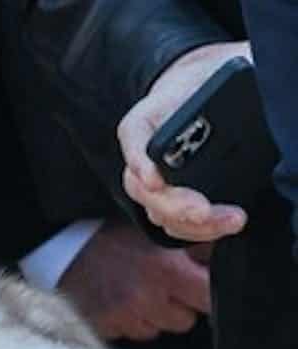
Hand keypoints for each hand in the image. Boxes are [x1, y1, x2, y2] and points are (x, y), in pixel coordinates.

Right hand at [58, 221, 210, 340]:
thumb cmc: (106, 237)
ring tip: (137, 291)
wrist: (57, 251)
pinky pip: (132, 333)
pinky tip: (119, 300)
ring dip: (155, 315)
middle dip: (181, 305)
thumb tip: (222, 249)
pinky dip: (130, 321)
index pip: (211, 298)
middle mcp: (149, 300)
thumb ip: (189, 244)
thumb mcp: (150, 232)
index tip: (202, 284)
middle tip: (165, 285)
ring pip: (160, 329)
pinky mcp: (108, 330)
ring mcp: (127, 319)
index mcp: (166, 272)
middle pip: (187, 320)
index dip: (210, 291)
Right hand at [118, 41, 250, 241]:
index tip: (156, 179)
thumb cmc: (215, 77)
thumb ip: (242, 67)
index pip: (134, 133)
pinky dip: (196, 231)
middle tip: (204, 210)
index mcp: (151, 114)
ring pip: (157, 211)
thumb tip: (264, 79)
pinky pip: (173, 223)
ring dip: (191, 224)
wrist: (204, 90)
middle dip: (174, 203)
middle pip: (142, 185)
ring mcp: (154, 179)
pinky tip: (224, 225)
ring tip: (233, 219)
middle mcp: (144, 151)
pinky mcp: (172, 198)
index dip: (141, 160)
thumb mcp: (229, 65)